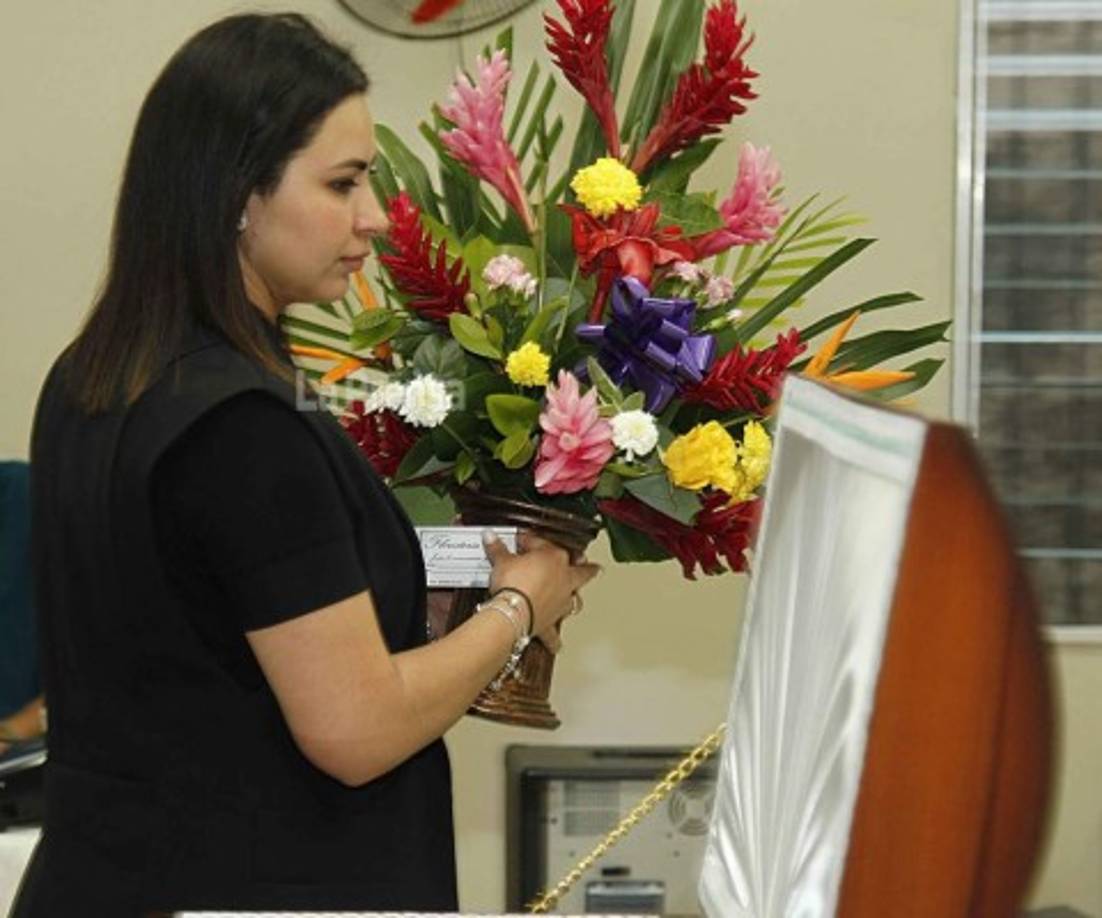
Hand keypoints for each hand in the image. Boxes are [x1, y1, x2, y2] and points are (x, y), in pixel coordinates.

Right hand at [481, 529, 599, 651]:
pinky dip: (554, 640)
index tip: (520, 543)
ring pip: (576, 600)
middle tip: (593, 566)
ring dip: (576, 600)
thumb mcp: (501, 561)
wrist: (514, 611)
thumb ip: (497, 549)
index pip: (542, 544)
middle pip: (582, 571)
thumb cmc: (513, 584)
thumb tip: (490, 537)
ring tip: (578, 601)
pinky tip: (557, 645)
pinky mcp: (550, 621)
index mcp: (554, 557)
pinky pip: (554, 634)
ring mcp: (560, 601)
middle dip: (588, 568)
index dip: (529, 542)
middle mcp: (563, 579)